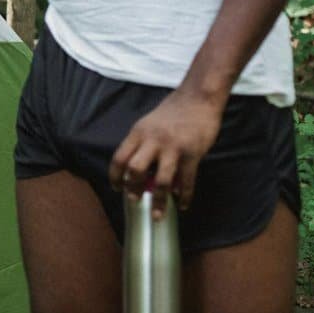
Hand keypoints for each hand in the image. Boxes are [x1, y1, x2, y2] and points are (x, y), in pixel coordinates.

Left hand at [108, 88, 225, 219]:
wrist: (198, 98)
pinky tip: (182, 204)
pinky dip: (184, 196)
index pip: (119, 158)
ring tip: (157, 214)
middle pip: (135, 170)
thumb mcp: (148, 124)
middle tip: (135, 200)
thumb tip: (136, 170)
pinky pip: (186, 181)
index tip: (116, 187)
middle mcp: (153, 141)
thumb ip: (142, 144)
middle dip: (133, 189)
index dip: (115, 176)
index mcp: (138, 133)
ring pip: (161, 181)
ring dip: (159, 201)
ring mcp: (173, 148)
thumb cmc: (173, 112)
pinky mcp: (192, 154)